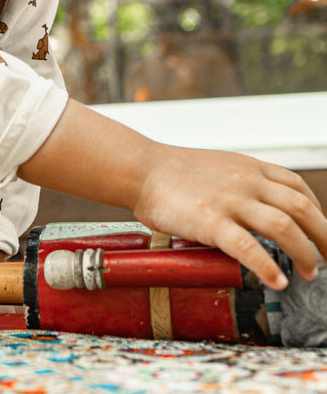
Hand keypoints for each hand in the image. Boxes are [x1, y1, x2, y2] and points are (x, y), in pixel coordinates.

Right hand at [132, 144, 326, 290]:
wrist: (139, 168)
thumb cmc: (172, 171)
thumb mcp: (218, 166)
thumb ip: (242, 183)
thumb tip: (259, 209)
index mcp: (247, 167)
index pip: (297, 187)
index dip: (317, 212)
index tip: (320, 232)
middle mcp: (245, 181)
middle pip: (301, 208)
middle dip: (324, 237)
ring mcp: (229, 200)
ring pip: (284, 226)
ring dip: (305, 253)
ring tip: (311, 273)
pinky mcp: (210, 221)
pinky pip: (248, 247)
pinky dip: (268, 266)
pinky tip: (277, 280)